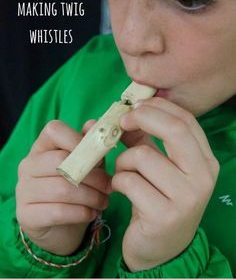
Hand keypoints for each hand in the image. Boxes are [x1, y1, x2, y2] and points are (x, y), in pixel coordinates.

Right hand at [16, 120, 110, 255]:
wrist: (61, 225)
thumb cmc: (76, 186)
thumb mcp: (86, 164)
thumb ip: (90, 145)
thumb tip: (94, 123)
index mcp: (41, 146)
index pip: (54, 130)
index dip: (78, 140)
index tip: (99, 157)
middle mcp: (27, 165)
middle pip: (60, 161)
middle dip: (92, 175)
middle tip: (109, 186)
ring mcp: (23, 190)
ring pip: (62, 189)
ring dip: (90, 196)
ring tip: (104, 201)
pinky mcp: (26, 215)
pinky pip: (58, 212)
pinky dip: (81, 213)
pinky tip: (92, 213)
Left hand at [112, 98, 218, 270]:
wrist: (161, 248)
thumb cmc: (158, 199)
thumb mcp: (155, 166)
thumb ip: (142, 139)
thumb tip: (119, 116)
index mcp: (205, 160)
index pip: (186, 120)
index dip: (157, 107)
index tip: (134, 107)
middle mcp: (203, 177)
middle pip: (174, 130)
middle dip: (142, 118)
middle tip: (121, 123)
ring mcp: (187, 198)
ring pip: (142, 156)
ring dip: (123, 161)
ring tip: (123, 173)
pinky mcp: (164, 216)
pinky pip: (129, 181)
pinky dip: (118, 181)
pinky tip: (122, 190)